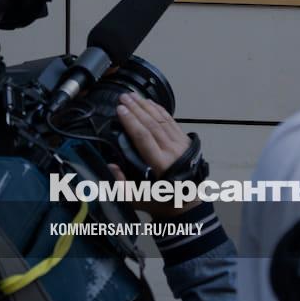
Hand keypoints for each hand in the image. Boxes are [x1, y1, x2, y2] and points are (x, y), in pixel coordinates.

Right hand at [108, 92, 198, 216]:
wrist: (189, 204)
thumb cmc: (162, 201)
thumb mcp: (139, 200)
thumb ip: (122, 185)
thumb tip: (110, 166)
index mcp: (160, 164)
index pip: (144, 137)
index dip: (131, 122)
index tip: (120, 110)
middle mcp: (172, 151)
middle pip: (152, 124)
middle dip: (136, 109)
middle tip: (123, 97)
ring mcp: (180, 144)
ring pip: (162, 120)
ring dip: (146, 106)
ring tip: (134, 96)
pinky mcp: (184, 142)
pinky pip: (171, 122)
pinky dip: (160, 110)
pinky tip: (150, 103)